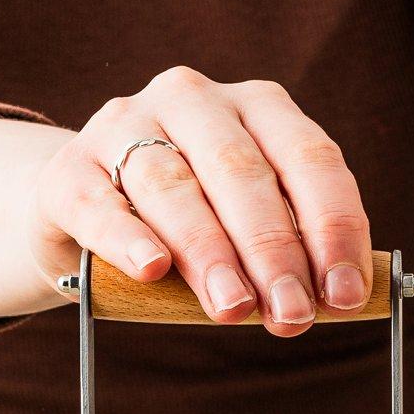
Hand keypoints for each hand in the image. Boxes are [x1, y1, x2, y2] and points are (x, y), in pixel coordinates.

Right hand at [0, 69, 371, 333]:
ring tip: (233, 307)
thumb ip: (288, 248)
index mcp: (254, 106)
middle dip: (273, 249)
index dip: (333, 226)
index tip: (344, 293)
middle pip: (240, 172)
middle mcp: (192, 100)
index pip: (308, 157)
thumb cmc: (187, 223)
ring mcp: (123, 126)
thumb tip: (338, 300)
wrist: (81, 210)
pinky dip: (129, 238)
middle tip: (291, 313)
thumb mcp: (245, 224)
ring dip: (209, 252)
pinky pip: (100, 203)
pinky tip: (152, 269)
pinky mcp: (68, 168)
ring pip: (173, 186)